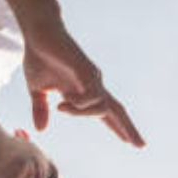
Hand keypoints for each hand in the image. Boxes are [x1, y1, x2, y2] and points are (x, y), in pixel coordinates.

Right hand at [21, 26, 144, 146]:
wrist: (38, 32)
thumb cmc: (39, 56)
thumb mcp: (37, 90)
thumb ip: (40, 109)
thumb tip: (40, 130)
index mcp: (83, 91)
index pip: (106, 113)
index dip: (117, 127)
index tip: (129, 142)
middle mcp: (92, 84)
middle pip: (116, 110)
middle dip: (128, 128)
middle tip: (140, 145)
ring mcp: (91, 77)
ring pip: (101, 106)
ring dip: (82, 114)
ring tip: (61, 107)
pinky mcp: (85, 69)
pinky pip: (92, 95)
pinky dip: (80, 104)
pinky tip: (64, 102)